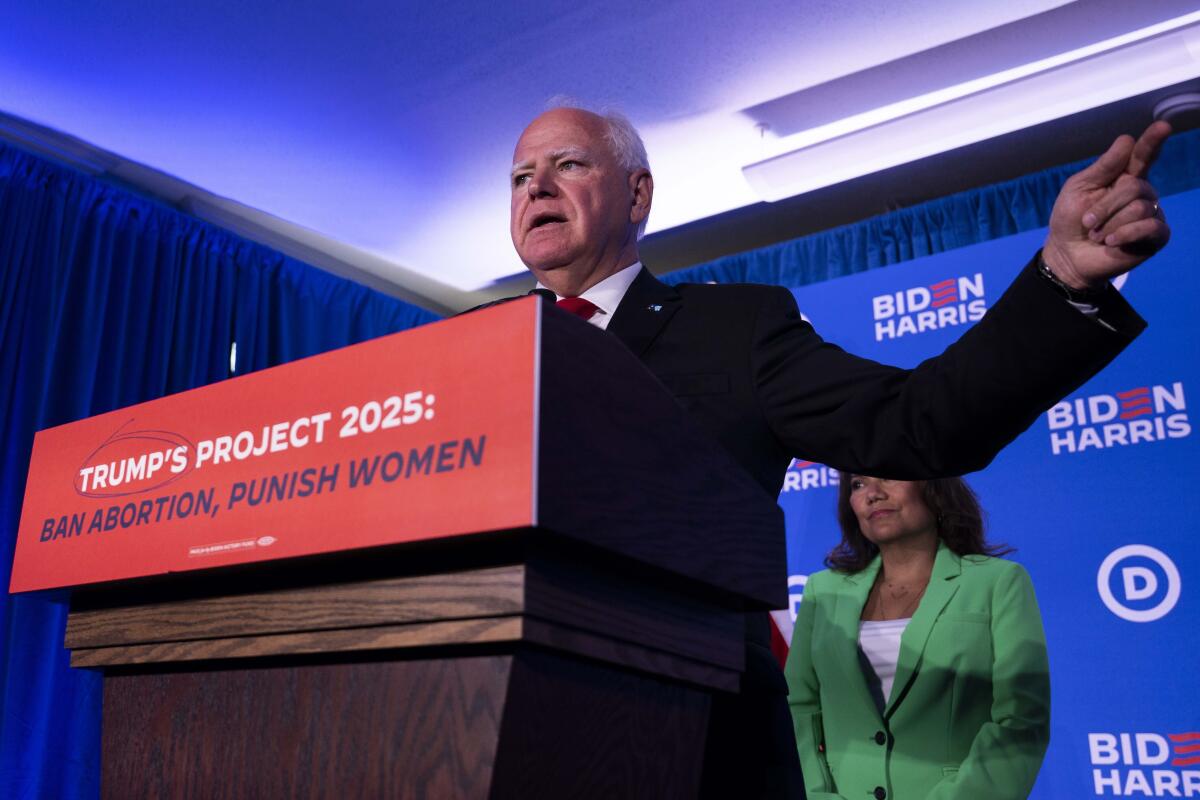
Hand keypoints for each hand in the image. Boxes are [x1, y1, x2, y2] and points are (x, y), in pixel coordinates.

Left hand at [1042, 121, 1170, 289]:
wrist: (1068, 255)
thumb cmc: (1071, 220)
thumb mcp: (1078, 189)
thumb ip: (1103, 167)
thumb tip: (1127, 139)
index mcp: (1124, 177)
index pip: (1142, 155)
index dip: (1152, 141)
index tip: (1163, 126)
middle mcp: (1142, 193)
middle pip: (1134, 186)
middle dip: (1105, 206)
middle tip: (1087, 222)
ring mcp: (1152, 214)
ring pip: (1140, 208)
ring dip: (1110, 224)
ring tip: (1097, 235)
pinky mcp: (1156, 236)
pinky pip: (1149, 227)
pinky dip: (1125, 234)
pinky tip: (1111, 241)